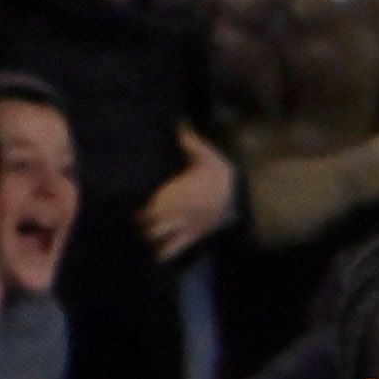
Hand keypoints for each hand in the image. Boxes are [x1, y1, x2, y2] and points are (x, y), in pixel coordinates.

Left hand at [140, 129, 236, 260]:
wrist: (241, 196)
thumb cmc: (221, 174)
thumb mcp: (205, 155)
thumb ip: (188, 141)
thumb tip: (179, 121)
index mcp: (175, 194)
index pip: (148, 208)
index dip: (140, 210)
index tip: (137, 207)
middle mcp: (176, 213)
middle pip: (149, 227)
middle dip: (143, 227)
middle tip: (140, 222)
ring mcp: (185, 227)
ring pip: (159, 241)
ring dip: (152, 241)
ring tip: (147, 239)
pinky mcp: (194, 235)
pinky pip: (176, 250)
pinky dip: (165, 255)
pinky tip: (158, 257)